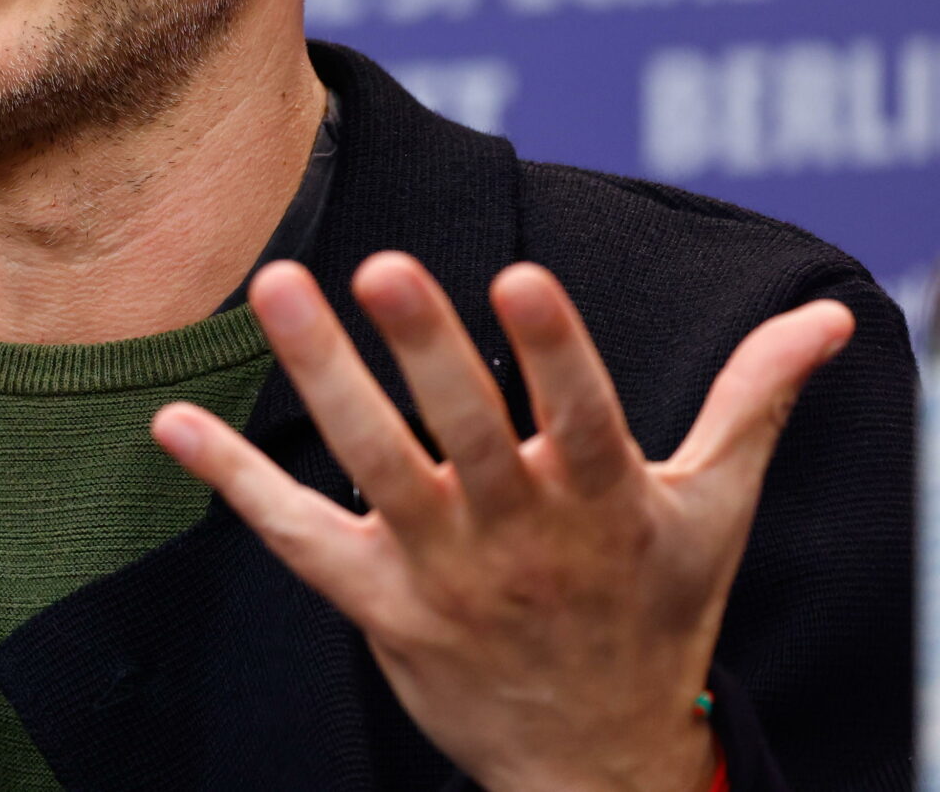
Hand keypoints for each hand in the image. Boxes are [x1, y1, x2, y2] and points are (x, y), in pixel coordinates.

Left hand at [151, 254, 853, 791]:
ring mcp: (442, 572)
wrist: (597, 765)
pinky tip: (171, 422)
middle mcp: (518, 535)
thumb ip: (753, 401)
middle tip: (383, 264)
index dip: (554, 351)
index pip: (582, 417)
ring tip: (275, 285)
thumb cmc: (653, 612)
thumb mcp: (710, 510)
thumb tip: (833, 314)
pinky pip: (294, 537)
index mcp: (604, 503)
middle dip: (424, 352)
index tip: (522, 276)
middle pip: (465, 433)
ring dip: (321, 377)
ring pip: (373, 466)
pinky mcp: (376, 604)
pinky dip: (231, 479)